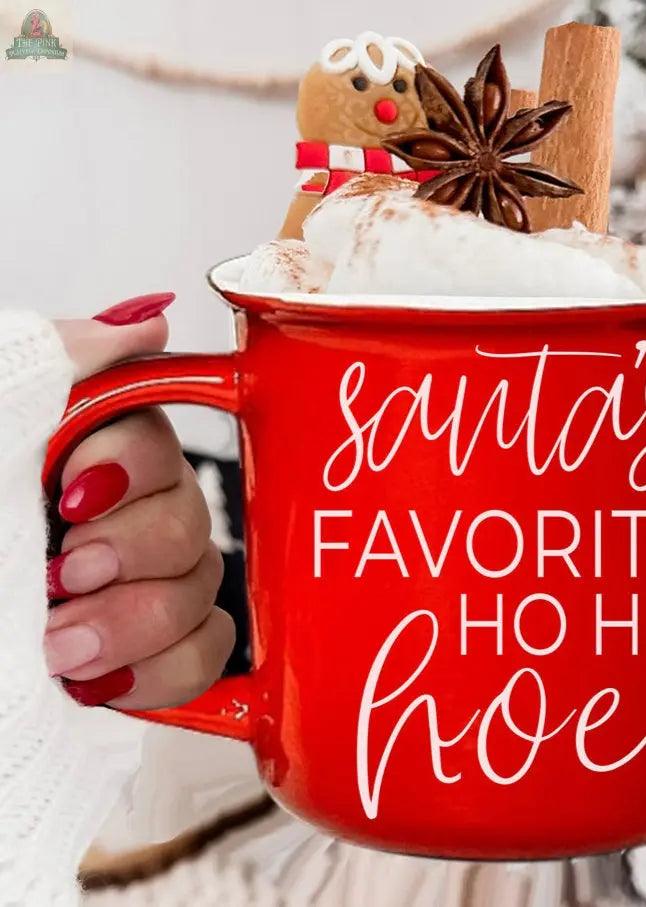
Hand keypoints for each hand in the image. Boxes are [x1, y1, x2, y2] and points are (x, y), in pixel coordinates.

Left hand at [45, 295, 234, 708]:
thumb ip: (57, 362)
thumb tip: (146, 321)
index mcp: (72, 461)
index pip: (157, 443)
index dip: (133, 470)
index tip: (72, 497)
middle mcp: (112, 520)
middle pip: (193, 518)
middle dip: (135, 552)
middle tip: (67, 575)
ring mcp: (132, 590)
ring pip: (204, 586)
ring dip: (139, 621)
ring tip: (63, 647)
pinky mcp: (143, 655)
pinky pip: (208, 650)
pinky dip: (167, 667)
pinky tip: (105, 677)